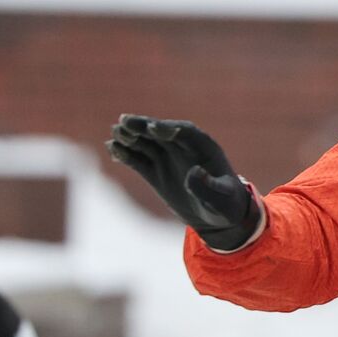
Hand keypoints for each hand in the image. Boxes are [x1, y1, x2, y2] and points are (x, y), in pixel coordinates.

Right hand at [106, 114, 262, 250]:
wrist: (216, 215)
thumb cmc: (225, 204)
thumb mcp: (221, 199)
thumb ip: (208, 187)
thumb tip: (194, 173)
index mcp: (204, 148)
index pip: (186, 132)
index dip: (170, 129)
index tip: (154, 128)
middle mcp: (183, 148)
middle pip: (161, 132)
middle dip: (144, 126)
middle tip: (124, 121)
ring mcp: (168, 158)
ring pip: (146, 142)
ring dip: (131, 136)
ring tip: (115, 133)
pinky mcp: (155, 171)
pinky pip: (138, 159)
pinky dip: (126, 153)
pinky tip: (112, 148)